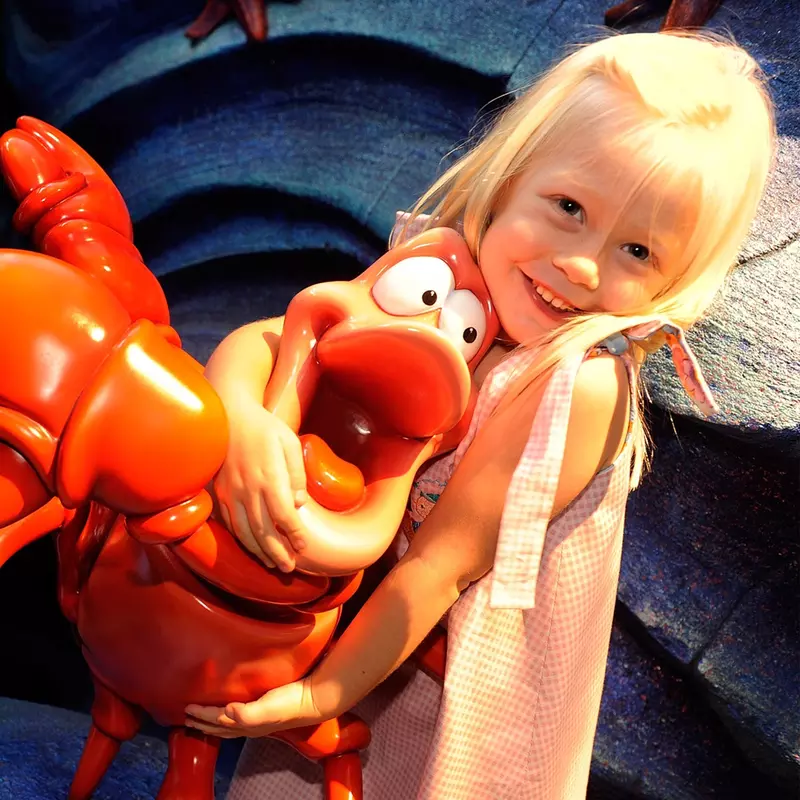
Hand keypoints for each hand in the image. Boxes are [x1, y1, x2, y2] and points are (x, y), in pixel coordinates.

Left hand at [184, 679, 321, 738]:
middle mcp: (250, 724)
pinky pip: (239, 716)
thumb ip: (247, 713)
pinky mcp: (264, 710)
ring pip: (228, 725)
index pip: (217, 719)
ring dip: (213, 722)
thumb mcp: (268, 708)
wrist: (312, 699)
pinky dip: (228, 716)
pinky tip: (231, 711)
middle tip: (187, 718)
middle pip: (220, 726)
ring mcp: (257, 719)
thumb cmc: (290, 703)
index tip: (187, 708)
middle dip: (202, 723)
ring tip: (202, 719)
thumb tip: (227, 712)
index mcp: (247, 723)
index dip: (202, 714)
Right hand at [213, 395, 307, 571]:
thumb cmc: (264, 427)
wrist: (229, 413)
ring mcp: (230, 491)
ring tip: (273, 564)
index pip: (283, 515)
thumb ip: (297, 474)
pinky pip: (229, 523)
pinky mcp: (220, 492)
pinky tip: (252, 547)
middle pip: (263, 530)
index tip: (303, 546)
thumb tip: (298, 504)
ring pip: (244, 531)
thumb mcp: (289, 442)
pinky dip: (241, 540)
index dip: (294, 534)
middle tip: (288, 569)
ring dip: (259, 552)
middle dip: (277, 553)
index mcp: (268, 475)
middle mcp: (247, 488)